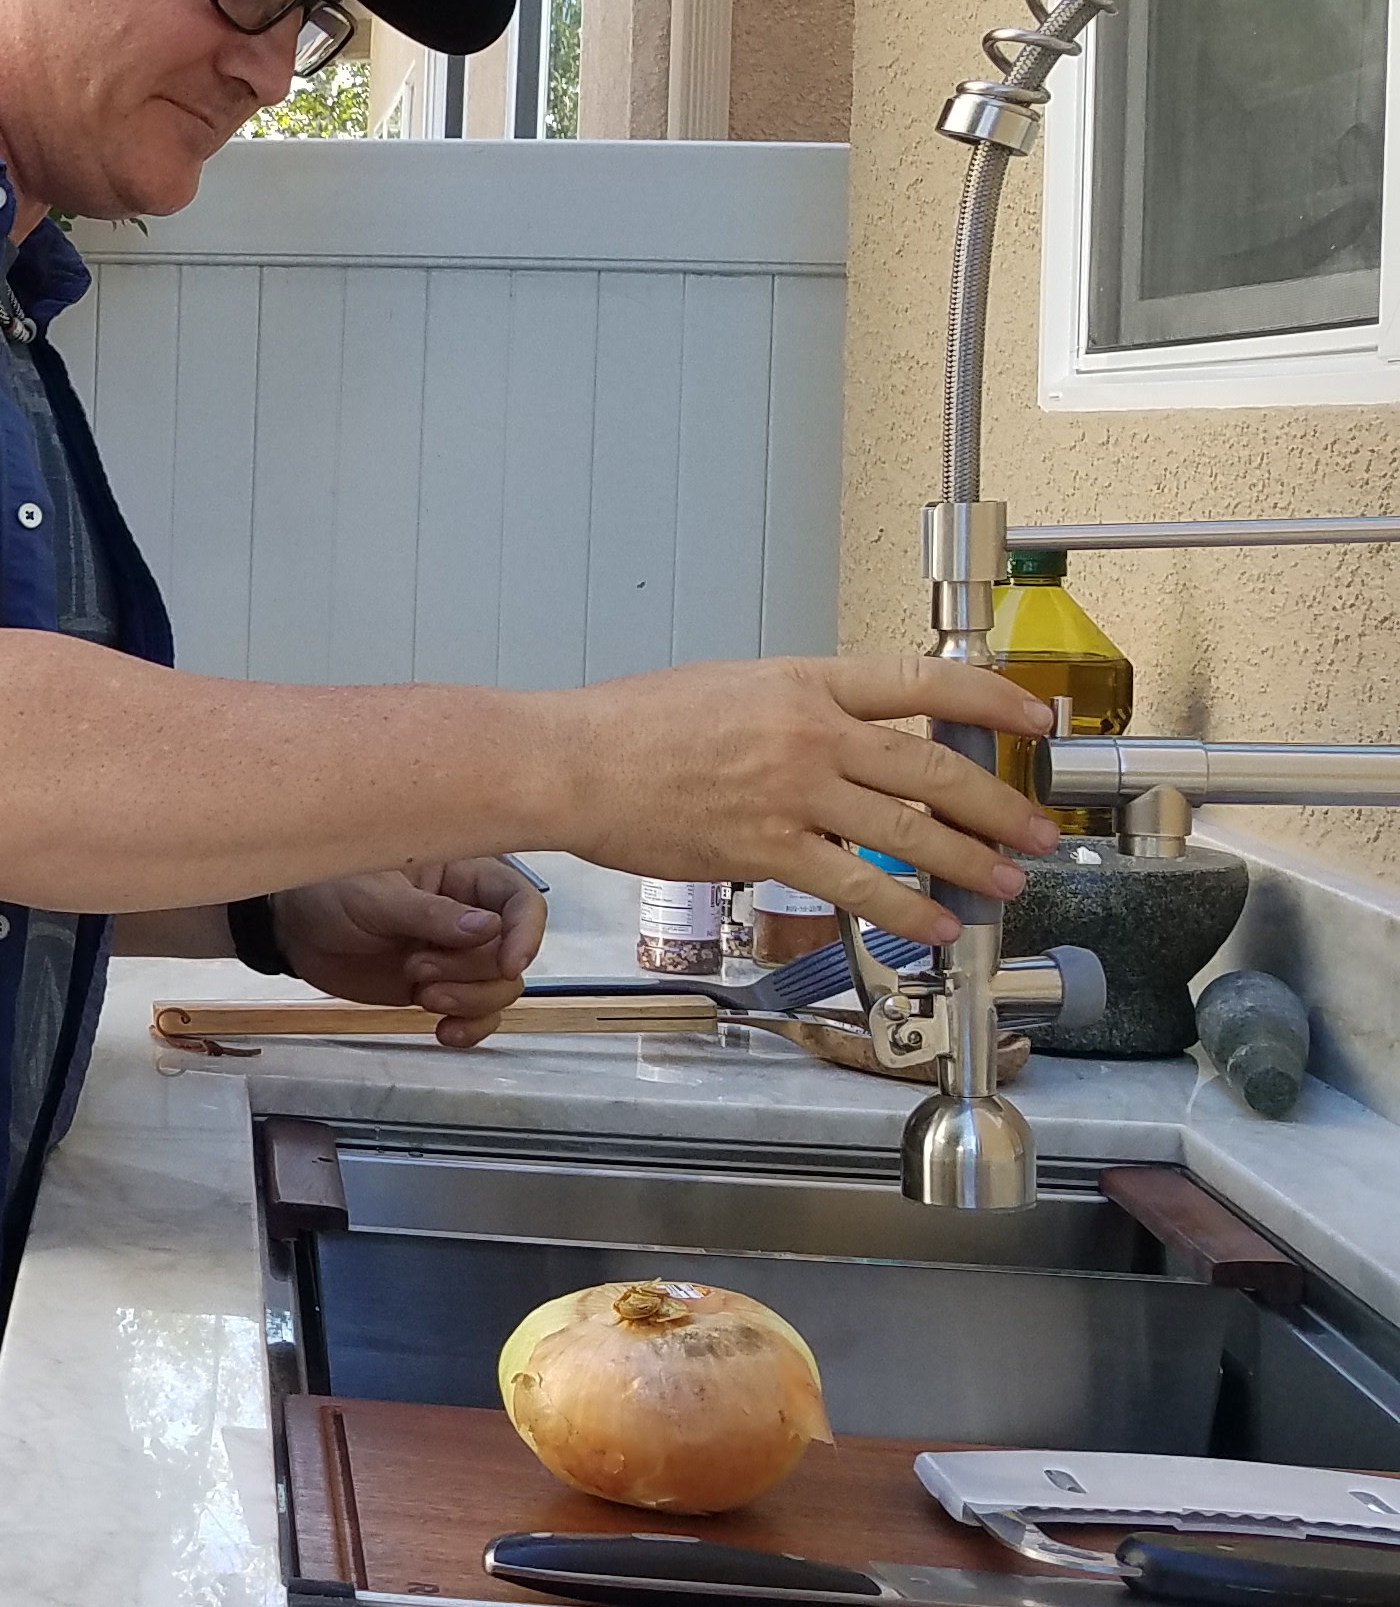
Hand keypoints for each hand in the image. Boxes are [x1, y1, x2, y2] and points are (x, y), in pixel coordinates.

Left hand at [273, 858, 548, 1048]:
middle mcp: (468, 915)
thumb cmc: (328, 893)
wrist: (293, 931)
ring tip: (420, 993)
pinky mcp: (439, 986)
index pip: (521, 901)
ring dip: (469, 1001)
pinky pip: (478, 1013)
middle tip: (418, 970)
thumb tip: (487, 929)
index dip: (526, 933)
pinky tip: (445, 1033)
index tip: (510, 963)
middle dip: (472, 973)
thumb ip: (429, 914)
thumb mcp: (374, 898)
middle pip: (511, 954)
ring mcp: (455, 955)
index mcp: (461, 875)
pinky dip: (470, 1027)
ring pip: (500, 988)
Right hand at [543, 654, 1058, 944]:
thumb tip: (843, 736)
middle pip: (934, 769)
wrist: (570, 763)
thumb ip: (794, 707)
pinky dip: (906, 910)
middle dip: (999, 805)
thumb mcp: (728, 686)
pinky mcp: (766, 850)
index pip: (924, 682)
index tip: (1033, 718)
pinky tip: (936, 925)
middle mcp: (810, 735)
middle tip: (1037, 828)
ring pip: (909, 833)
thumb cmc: (628, 724)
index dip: (993, 700)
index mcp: (803, 683)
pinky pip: (856, 886)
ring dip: (970, 862)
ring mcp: (792, 795)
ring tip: (1006, 881)